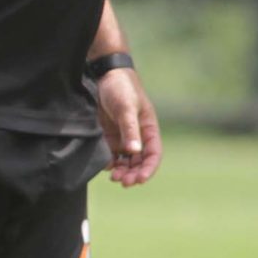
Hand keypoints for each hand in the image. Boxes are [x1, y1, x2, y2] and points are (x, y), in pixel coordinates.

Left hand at [96, 66, 160, 187]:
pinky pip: (111, 155)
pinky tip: (105, 167)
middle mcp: (137, 136)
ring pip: (126, 162)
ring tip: (114, 178)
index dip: (148, 169)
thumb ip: (129, 130)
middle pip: (139, 162)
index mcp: (148, 129)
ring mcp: (123, 137)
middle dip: (133, 174)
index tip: (140, 180)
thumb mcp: (126, 108)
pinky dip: (110, 164)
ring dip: (123, 172)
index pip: (153, 154)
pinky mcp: (109, 136)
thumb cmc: (121, 88)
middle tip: (123, 182)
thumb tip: (134, 151)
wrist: (104, 75)